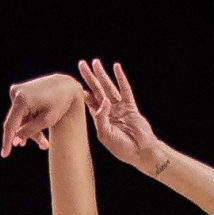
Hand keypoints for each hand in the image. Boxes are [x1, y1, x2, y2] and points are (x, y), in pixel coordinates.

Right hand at [0, 73, 83, 158]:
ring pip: (20, 118)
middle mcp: (16, 93)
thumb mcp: (47, 120)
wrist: (67, 84)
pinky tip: (40, 123)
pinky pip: (22, 111)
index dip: (7, 141)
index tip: (4, 155)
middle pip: (17, 122)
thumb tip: (15, 142)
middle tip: (43, 145)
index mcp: (22, 100)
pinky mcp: (20, 91)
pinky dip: (30, 118)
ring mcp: (17, 91)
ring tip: (45, 139)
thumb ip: (29, 131)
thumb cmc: (60, 102)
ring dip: (30, 128)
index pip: (10, 125)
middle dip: (28, 135)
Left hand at [78, 59, 163, 173]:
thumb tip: (104, 101)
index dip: (82, 92)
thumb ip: (101, 119)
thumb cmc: (122, 148)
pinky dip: (121, 78)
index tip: (73, 82)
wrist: (140, 152)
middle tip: (81, 64)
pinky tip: (116, 68)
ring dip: (102, 75)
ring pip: (109, 87)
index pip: (88, 102)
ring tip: (95, 62)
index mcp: (99, 119)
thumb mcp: (105, 135)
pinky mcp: (130, 106)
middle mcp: (108, 111)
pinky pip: (125, 89)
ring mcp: (119, 107)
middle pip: (97, 90)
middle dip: (89, 77)